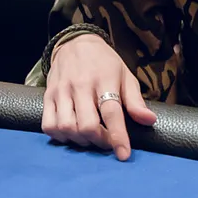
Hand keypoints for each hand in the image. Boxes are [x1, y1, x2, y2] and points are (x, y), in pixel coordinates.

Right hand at [41, 33, 155, 160]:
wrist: (75, 43)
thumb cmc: (105, 63)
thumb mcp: (125, 76)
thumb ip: (135, 101)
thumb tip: (149, 120)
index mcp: (104, 79)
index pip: (111, 112)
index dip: (118, 136)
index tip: (123, 154)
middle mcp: (80, 85)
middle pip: (87, 125)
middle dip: (99, 141)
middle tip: (106, 141)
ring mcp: (61, 91)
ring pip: (66, 127)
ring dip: (80, 140)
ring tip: (89, 138)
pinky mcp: (48, 96)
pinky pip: (49, 125)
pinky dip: (60, 136)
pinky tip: (71, 134)